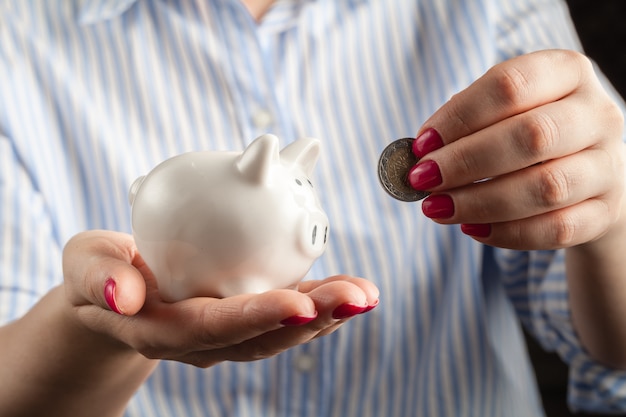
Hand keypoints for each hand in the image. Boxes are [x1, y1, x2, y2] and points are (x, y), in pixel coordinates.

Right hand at [62, 230, 378, 366]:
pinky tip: (351, 289)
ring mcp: (227, 334)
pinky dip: (319, 304)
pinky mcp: (243, 317)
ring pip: (281, 332)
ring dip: (327, 314)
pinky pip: (284, 316)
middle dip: (313, 319)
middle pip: (261, 337)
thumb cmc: (98, 276)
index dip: (255, 317)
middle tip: (358, 296)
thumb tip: (125, 291)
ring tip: (367, 293)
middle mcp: (203, 342)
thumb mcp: (83, 267)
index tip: (299, 303)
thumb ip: (97, 277)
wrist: (113, 295)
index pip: (213, 328)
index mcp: (164, 330)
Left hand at [409, 49, 624, 249]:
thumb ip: (466, 123)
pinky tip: (472, 229)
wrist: (588, 177)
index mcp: (567, 73)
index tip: (422, 144)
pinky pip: (558, 229)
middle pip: (531, 135)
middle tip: (422, 179)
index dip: (460, 116)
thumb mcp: (503, 113)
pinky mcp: (606, 212)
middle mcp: (597, 114)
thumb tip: (421, 151)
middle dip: (465, 161)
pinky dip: (508, 233)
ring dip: (480, 201)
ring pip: (546, 187)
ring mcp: (608, 165)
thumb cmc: (528, 137)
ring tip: (437, 208)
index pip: (511, 85)